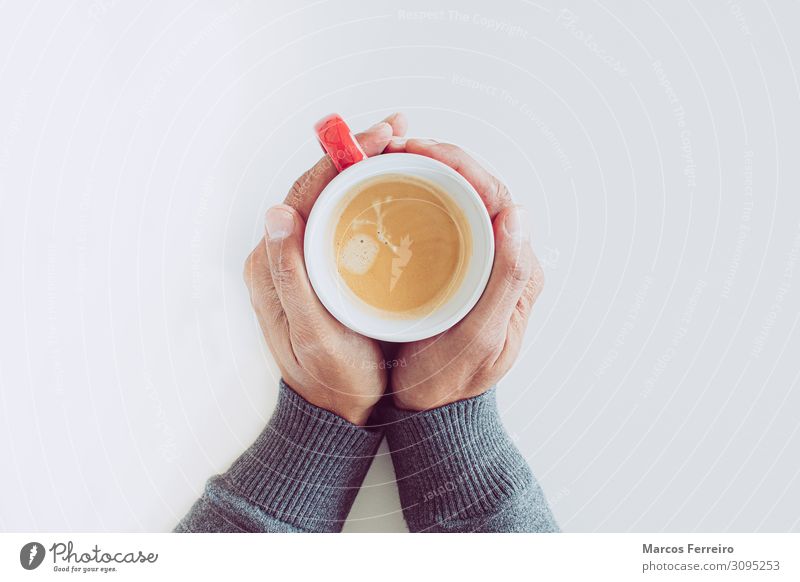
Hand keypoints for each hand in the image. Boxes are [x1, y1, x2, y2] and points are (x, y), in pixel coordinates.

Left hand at [244, 114, 407, 424]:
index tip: (381, 135)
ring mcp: (304, 257)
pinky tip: (397, 183)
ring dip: (366, 167)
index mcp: (271, 264)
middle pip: (319, 187)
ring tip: (404, 146)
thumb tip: (275, 211)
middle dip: (357, 152)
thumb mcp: (311, 334)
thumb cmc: (329, 379)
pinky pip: (344, 216)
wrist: (336, 410)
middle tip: (399, 129)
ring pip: (334, 197)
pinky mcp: (324, 265)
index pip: (304, 193)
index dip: (341, 158)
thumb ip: (288, 277)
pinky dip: (370, 192)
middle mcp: (282, 253)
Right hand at [385, 139, 543, 410]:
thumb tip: (519, 213)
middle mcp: (504, 260)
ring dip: (430, 171)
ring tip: (393, 156)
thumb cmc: (452, 380)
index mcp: (518, 272)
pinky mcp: (458, 267)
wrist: (434, 409)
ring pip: (461, 200)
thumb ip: (507, 278)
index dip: (462, 165)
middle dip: (442, 159)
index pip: (497, 199)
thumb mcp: (480, 337)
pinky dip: (421, 195)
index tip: (420, 149)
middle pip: (479, 191)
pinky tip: (395, 187)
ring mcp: (481, 262)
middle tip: (397, 145)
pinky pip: (445, 218)